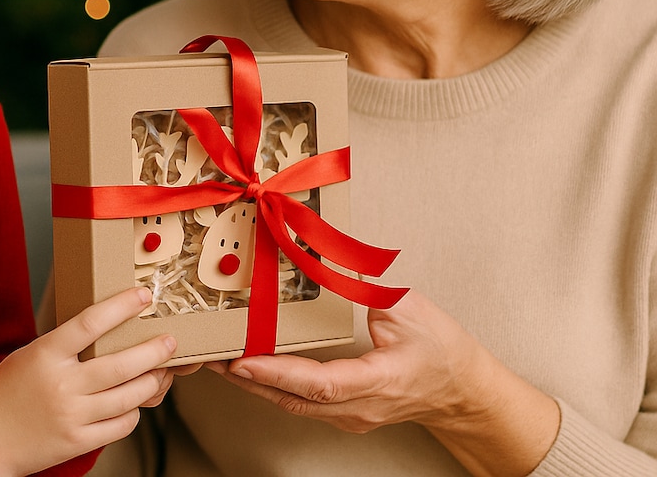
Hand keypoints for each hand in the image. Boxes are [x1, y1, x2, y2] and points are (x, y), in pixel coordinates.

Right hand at [0, 287, 176, 476]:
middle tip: (170, 341)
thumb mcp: (30, 355)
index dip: (121, 307)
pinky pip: (120, 426)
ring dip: (151, 382)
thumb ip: (65, 344)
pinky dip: (134, 412)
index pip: (90, 323)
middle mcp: (61, 385)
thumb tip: (108, 328)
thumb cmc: (6, 392)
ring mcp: (71, 415)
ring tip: (160, 372)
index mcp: (46, 354)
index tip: (143, 296)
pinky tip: (135, 402)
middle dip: (153, 351)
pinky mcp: (77, 441)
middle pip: (120, 365)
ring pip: (127, 396)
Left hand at [206, 290, 558, 476]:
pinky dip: (272, 387)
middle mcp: (358, 406)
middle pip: (294, 400)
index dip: (277, 372)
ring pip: (293, 405)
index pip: (320, 381)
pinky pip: (302, 403)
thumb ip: (364, 286)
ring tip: (218, 361)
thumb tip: (325, 258)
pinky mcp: (346, 412)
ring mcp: (351, 415)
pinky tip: (252, 370)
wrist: (464, 390)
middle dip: (248, 380)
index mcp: (377, 380)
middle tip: (210, 358)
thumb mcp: (408, 307)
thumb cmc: (442, 349)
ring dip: (255, 385)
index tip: (242, 360)